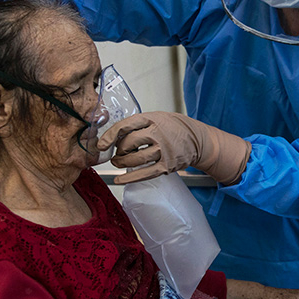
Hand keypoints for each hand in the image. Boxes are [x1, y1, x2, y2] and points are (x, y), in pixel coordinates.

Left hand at [100, 111, 250, 185]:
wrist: (198, 139)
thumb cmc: (173, 127)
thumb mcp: (157, 117)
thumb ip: (138, 124)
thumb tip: (114, 136)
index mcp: (152, 119)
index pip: (125, 126)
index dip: (110, 136)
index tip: (101, 144)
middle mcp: (157, 134)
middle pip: (128, 144)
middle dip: (118, 151)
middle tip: (116, 153)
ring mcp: (163, 150)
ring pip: (134, 159)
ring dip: (122, 163)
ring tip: (118, 163)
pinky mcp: (166, 165)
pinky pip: (144, 174)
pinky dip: (129, 178)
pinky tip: (119, 180)